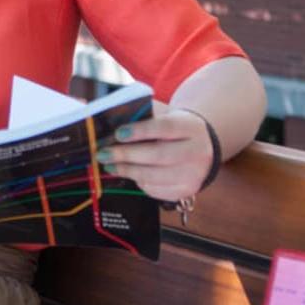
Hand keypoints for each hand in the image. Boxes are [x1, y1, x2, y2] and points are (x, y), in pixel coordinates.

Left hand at [94, 102, 212, 201]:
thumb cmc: (175, 129)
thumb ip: (142, 114)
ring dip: (128, 171)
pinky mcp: (185, 191)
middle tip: (103, 153)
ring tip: (109, 165)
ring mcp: (194, 175)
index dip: (141, 131)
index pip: (166, 127)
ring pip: (155, 176)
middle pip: (159, 155)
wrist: (202, 148)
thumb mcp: (166, 116)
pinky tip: (129, 173)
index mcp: (191, 127)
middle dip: (127, 155)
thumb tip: (110, 115)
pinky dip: (139, 182)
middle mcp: (197, 152)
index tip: (118, 133)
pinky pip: (156, 190)